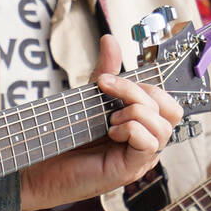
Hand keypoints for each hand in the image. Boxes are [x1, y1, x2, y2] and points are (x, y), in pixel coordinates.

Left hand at [21, 35, 185, 210]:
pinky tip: (111, 131)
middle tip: (108, 91)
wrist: (38, 166)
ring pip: (163, 127)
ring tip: (109, 118)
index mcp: (141, 124)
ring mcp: (140, 157)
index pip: (166, 100)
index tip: (107, 80)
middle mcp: (145, 140)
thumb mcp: (89, 99)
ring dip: (135, 113)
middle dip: (141, 93)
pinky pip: (150, 144)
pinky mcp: (130, 170)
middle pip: (172, 110)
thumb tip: (111, 40)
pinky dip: (131, 130)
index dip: (144, 85)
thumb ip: (105, 72)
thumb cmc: (64, 138)